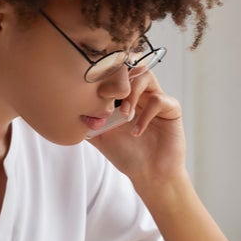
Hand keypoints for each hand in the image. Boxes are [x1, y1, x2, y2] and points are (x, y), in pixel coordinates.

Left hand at [87, 72, 186, 186]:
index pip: (116, 72)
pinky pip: (159, 100)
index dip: (105, 74)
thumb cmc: (127, 155)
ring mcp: (158, 98)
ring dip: (131, 93)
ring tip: (124, 115)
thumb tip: (68, 108)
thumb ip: (87, 120)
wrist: (149, 175)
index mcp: (125, 96)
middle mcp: (142, 93)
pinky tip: (136, 131)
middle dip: (118, 78)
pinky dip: (144, 115)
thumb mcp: (100, 136)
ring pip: (146, 76)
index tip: (92, 91)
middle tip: (107, 96)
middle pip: (131, 66)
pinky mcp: (172, 109)